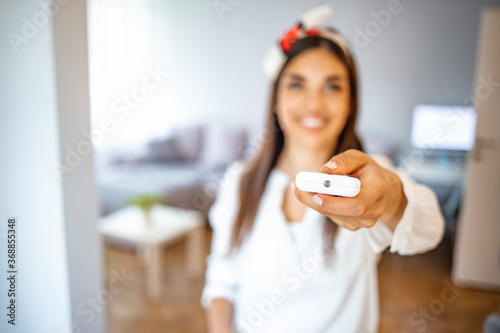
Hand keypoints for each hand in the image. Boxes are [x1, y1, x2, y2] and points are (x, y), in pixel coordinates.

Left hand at [291, 149, 406, 230]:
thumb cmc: (367, 171)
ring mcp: (364, 222)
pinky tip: (318, 194)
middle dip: (317, 202)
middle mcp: (374, 210)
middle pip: (342, 213)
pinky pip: (332, 217)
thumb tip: (326, 169)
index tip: (316, 194)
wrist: (381, 188)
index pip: (358, 204)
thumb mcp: (358, 158)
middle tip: (297, 187)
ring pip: (333, 216)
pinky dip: (321, 205)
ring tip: (304, 186)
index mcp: (378, 191)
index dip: (336, 202)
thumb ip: (343, 161)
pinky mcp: (353, 226)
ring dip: (315, 202)